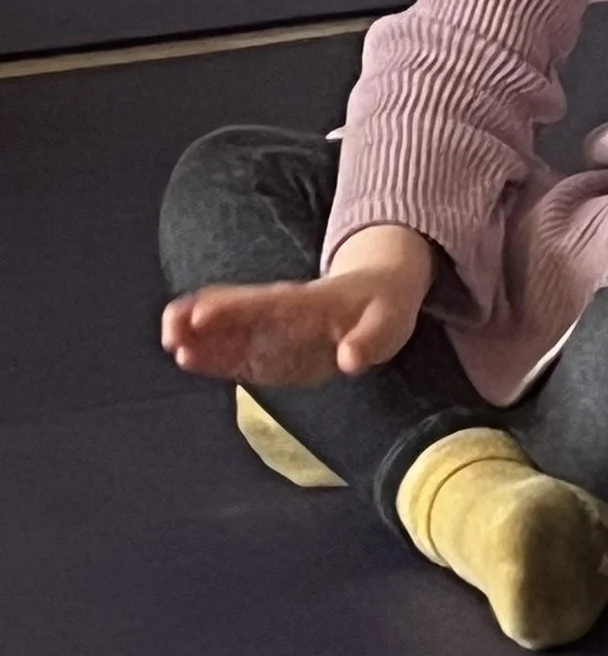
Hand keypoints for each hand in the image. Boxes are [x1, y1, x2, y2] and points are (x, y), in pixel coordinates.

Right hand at [161, 221, 435, 388]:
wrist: (380, 294)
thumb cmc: (384, 308)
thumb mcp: (388, 323)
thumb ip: (368, 342)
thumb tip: (349, 360)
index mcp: (307, 303)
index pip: (263, 304)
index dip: (232, 309)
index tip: (200, 315)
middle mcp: (280, 312)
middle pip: (234, 311)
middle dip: (202, 319)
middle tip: (170, 332)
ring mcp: (272, 329)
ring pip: (227, 328)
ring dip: (198, 336)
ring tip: (170, 344)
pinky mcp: (270, 349)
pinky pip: (236, 349)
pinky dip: (212, 354)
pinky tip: (186, 358)